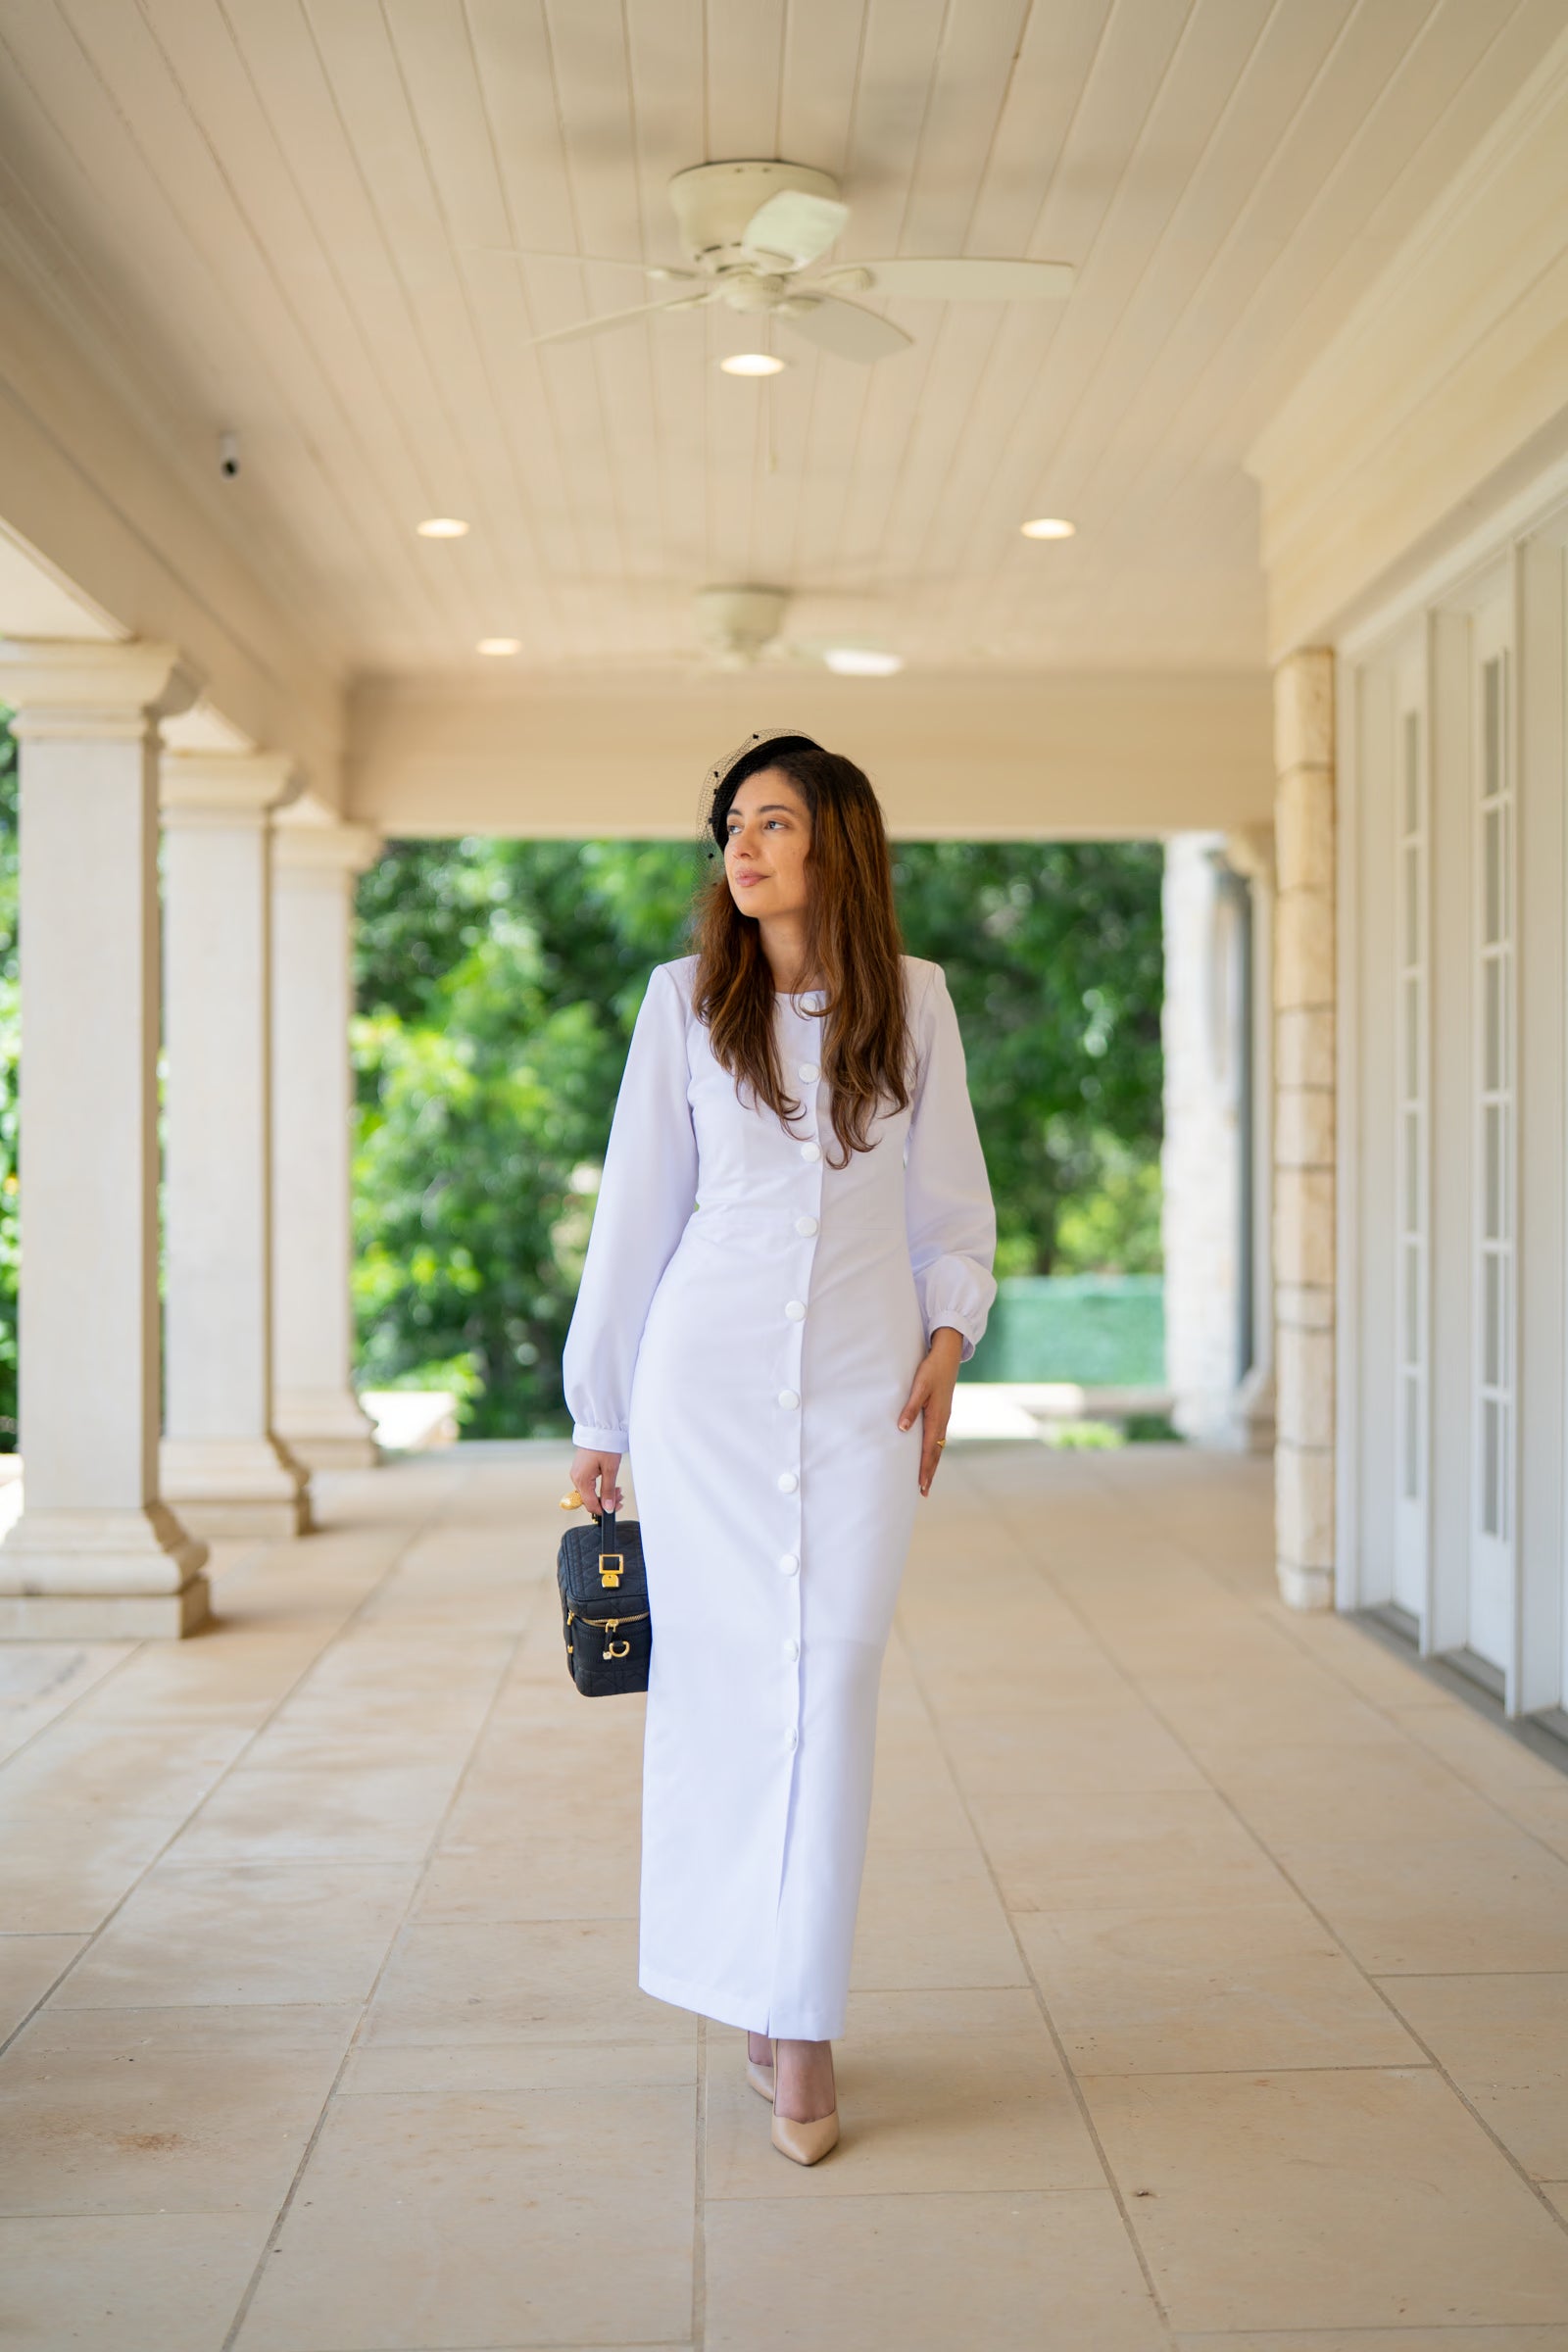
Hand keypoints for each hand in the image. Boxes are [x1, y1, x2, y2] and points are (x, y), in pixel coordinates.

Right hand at [569, 1448, 622, 1515]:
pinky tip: (610, 1483)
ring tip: (618, 1490)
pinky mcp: (581, 1469)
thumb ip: (608, 1490)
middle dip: (606, 1501)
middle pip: (589, 1499)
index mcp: (581, 1479)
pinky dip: (599, 1486)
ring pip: (589, 1492)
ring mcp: (577, 1473)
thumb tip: (608, 1508)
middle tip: (620, 1497)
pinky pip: (588, 1484)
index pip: (590, 1504)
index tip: (616, 1508)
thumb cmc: (604, 1445)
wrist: (599, 1428)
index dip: (604, 1510)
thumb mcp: (610, 1469)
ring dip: (604, 1494)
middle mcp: (576, 1477)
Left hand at [897, 1327, 962, 1495]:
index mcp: (937, 1418)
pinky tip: (929, 1454)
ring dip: (931, 1463)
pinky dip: (933, 1451)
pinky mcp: (942, 1412)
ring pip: (938, 1446)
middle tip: (924, 1492)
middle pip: (936, 1453)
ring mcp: (943, 1418)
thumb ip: (910, 1408)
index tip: (921, 1486)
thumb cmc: (931, 1369)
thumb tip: (902, 1429)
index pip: (929, 1450)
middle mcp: (942, 1421)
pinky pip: (938, 1438)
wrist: (947, 1355)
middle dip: (929, 1472)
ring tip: (925, 1479)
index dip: (924, 1469)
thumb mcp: (919, 1386)